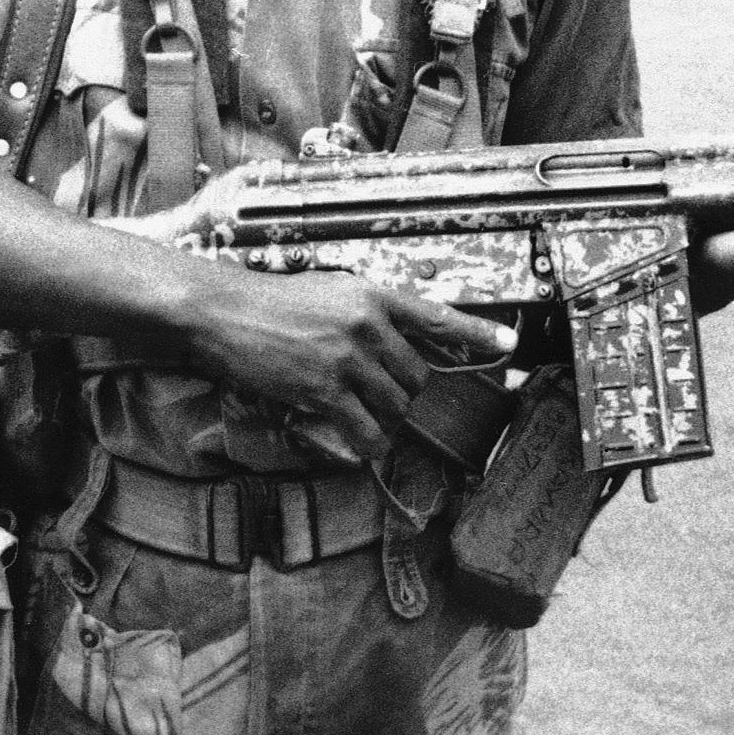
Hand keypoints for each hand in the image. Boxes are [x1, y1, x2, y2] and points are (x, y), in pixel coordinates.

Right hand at [178, 266, 519, 464]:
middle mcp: (367, 325)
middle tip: (374, 390)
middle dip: (402, 391)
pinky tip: (358, 439)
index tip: (509, 344)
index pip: (437, 316)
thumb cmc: (272, 302)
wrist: (224, 312)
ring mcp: (347, 358)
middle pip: (417, 377)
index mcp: (371, 295)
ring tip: (358, 409)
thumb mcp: (330, 292)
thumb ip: (369, 315)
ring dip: (384, 417)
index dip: (477, 333)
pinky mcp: (324, 390)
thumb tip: (402, 346)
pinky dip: (368, 441)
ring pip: (396, 406)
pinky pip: (367, 429)